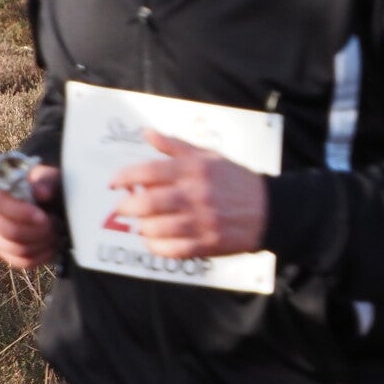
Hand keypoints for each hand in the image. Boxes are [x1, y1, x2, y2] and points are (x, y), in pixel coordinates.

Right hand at [0, 167, 64, 269]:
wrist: (48, 203)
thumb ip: (46, 182)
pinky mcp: (3, 252)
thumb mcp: (50, 179)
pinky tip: (52, 245)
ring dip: (43, 243)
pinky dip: (42, 256)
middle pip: (8, 231)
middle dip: (38, 231)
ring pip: (17, 249)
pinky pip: (22, 262)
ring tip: (56, 232)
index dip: (22, 213)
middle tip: (55, 223)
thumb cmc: (46, 188)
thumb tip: (41, 191)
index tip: (43, 216)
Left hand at [109, 129, 267, 258]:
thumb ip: (175, 146)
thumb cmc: (235, 180)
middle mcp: (196, 194)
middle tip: (123, 207)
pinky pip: (171, 249)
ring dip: (141, 227)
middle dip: (126, 206)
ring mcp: (201, 221)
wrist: (270, 210)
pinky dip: (156, 247)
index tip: (114, 183)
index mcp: (194, 169)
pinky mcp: (207, 243)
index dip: (124, 177)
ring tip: (141, 223)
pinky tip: (154, 240)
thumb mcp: (208, 156)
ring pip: (156, 228)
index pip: (149, 171)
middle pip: (147, 202)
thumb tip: (147, 133)